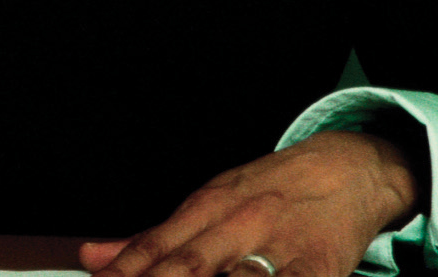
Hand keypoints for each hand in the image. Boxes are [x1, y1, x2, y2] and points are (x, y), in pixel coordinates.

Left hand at [79, 131, 419, 276]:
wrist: (345, 170)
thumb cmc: (269, 192)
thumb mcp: (209, 202)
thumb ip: (153, 238)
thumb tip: (92, 257)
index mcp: (207, 207)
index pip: (155, 245)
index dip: (123, 271)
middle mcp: (239, 224)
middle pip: (188, 264)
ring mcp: (280, 246)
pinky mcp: (319, 267)